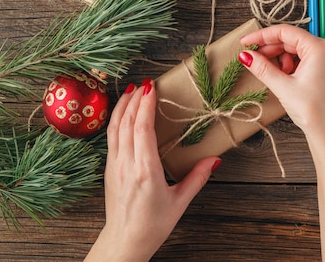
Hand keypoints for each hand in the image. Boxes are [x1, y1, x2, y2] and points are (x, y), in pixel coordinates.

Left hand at [85, 78, 220, 261]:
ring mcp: (115, 165)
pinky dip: (115, 120)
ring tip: (130, 90)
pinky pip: (110, 137)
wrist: (124, 242)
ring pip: (115, 127)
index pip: (142, 128)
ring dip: (122, 106)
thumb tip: (214, 159)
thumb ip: (197, 178)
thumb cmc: (152, 225)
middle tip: (145, 83)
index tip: (151, 87)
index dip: (145, 105)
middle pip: (127, 122)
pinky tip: (121, 113)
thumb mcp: (180, 202)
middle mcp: (127, 164)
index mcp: (146, 170)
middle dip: (135, 99)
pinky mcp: (110, 169)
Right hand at [240, 25, 324, 261]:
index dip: (260, 34)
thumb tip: (243, 54)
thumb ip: (262, 67)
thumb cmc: (316, 117)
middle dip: (267, 49)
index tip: (240, 42)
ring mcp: (323, 65)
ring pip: (290, 53)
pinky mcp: (318, 77)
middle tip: (247, 61)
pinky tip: (274, 84)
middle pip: (287, 40)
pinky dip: (282, 70)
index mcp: (320, 49)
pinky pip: (295, 65)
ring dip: (274, 61)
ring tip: (263, 77)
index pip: (285, 30)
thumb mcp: (284, 88)